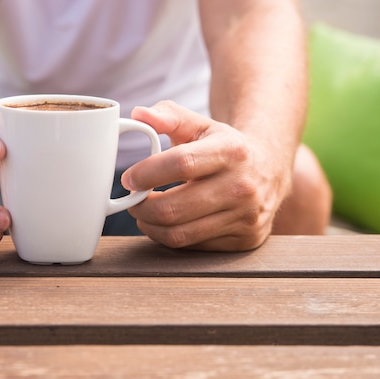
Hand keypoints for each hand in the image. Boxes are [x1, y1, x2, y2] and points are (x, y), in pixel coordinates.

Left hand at [122, 101, 290, 250]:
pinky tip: (168, 223)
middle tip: (132, 200)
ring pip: (179, 234)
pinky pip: (192, 246)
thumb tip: (139, 114)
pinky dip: (170, 237)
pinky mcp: (244, 241)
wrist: (269, 171)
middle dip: (141, 207)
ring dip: (150, 226)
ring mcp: (246, 217)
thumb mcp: (200, 125)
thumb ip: (168, 116)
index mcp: (231, 151)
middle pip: (173, 208)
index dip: (146, 174)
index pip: (180, 164)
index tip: (128, 179)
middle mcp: (242, 186)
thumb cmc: (224, 147)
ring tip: (144, 213)